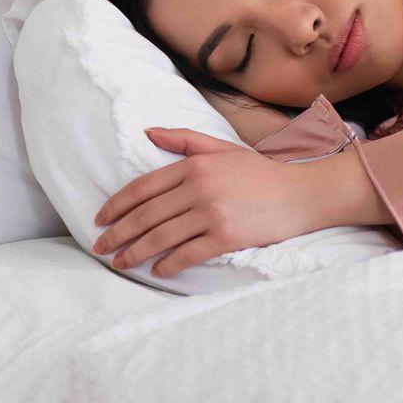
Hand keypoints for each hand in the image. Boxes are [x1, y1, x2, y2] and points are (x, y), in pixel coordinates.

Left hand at [89, 127, 330, 277]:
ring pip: (161, 236)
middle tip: (100, 247)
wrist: (302, 193)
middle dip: (118, 233)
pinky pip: (188, 254)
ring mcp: (212, 213)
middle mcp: (199, 188)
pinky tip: (157, 271)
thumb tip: (148, 132)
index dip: (116, 206)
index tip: (100, 220)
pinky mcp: (226, 237)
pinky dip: (169, 264)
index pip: (143, 188)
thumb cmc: (261, 173)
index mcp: (194, 166)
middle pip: (146, 215)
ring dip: (135, 252)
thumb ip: (184, 140)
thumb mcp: (222, 149)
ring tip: (120, 262)